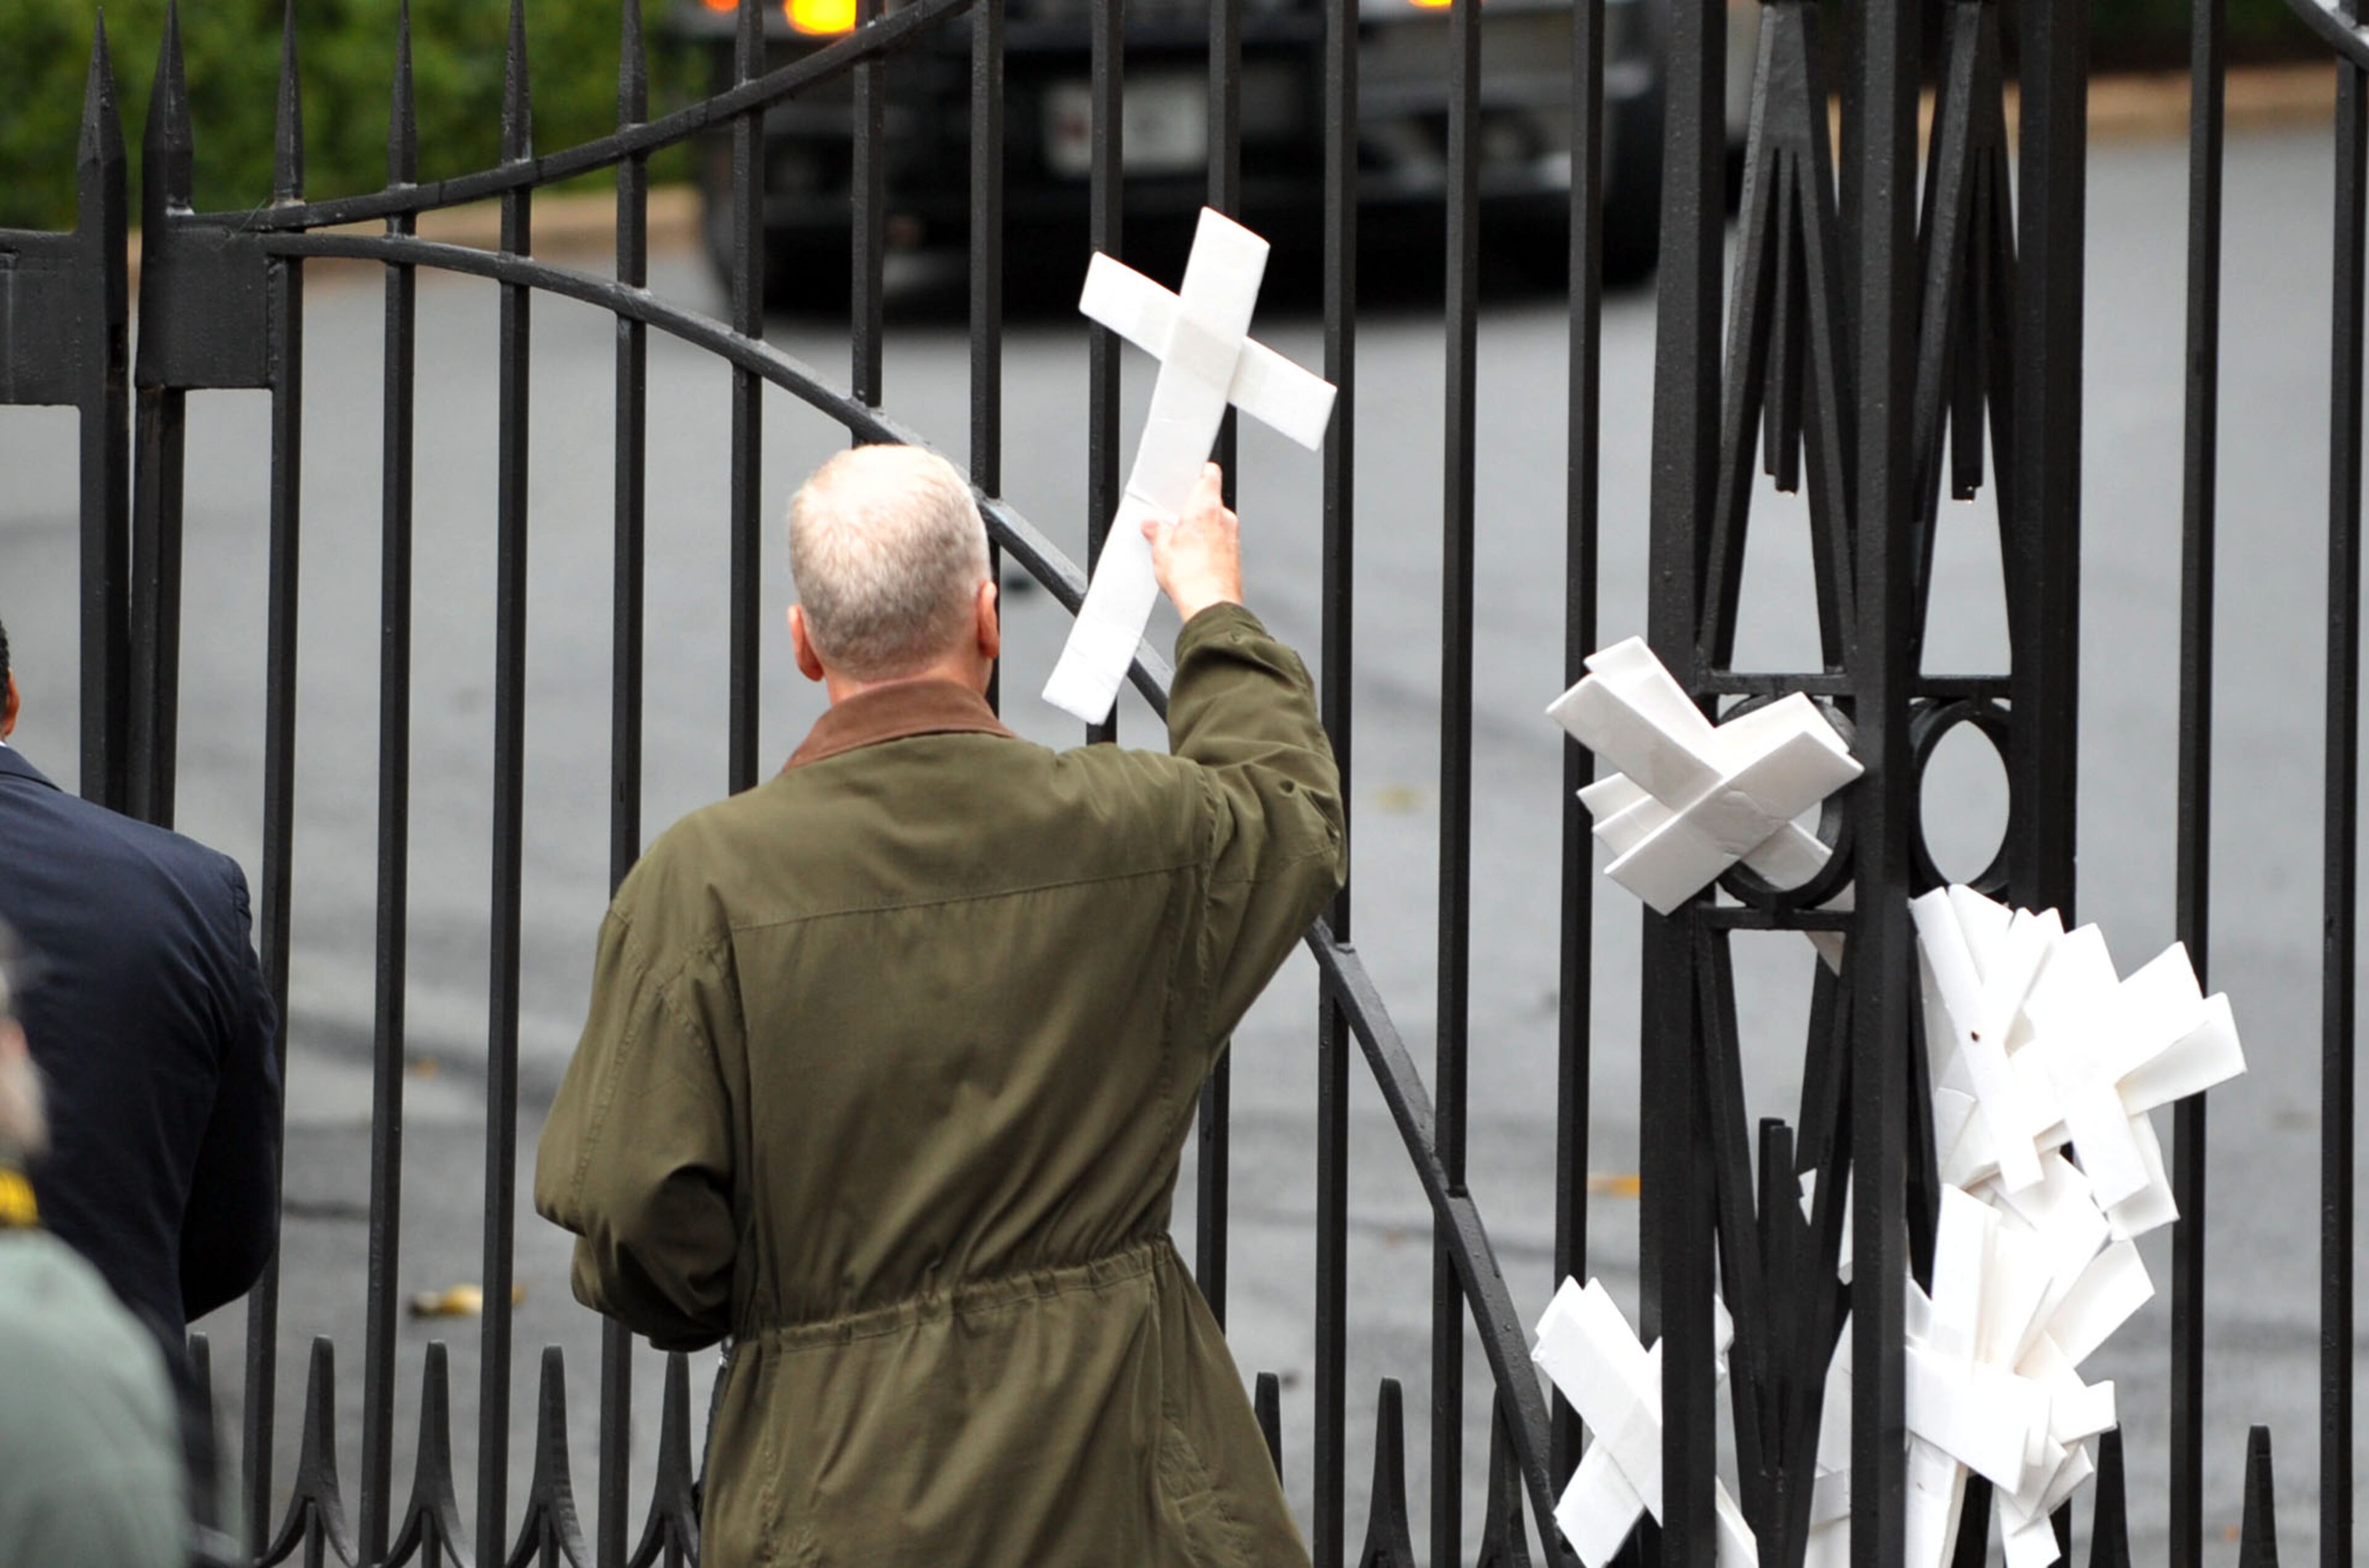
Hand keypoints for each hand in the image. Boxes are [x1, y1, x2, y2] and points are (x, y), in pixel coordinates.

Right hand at [1143, 463, 1243, 623]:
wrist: (1210, 606)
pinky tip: (1192, 560)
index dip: (1199, 471)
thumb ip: (1158, 531)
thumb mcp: (1161, 549)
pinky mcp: (1234, 556)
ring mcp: (1232, 538)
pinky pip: (1219, 541)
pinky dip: (1208, 545)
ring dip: (1200, 529)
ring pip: (1214, 523)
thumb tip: (1154, 527)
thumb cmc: (1191, 577)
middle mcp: (1225, 518)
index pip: (1209, 474)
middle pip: (1209, 501)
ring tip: (1180, 546)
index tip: (1190, 473)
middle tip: (1173, 520)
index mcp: (1207, 506)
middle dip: (1192, 508)